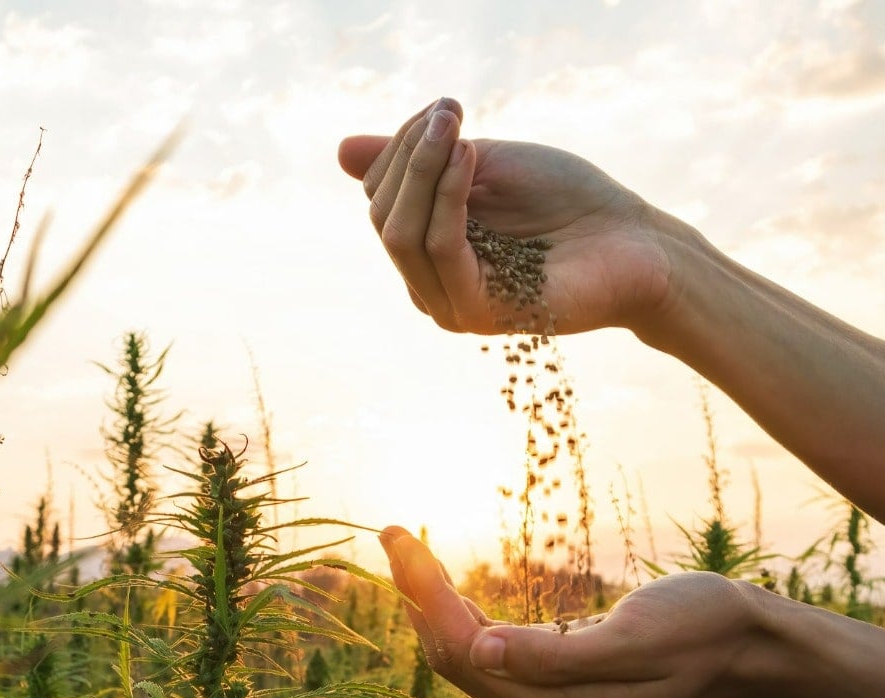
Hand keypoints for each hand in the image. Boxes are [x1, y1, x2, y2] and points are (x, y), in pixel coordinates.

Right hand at [339, 98, 671, 335]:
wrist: (634, 243)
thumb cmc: (568, 202)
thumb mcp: (483, 164)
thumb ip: (420, 161)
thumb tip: (341, 151)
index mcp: (428, 250)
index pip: (380, 196)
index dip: (402, 144)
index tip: (447, 108)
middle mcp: (430, 284)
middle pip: (382, 214)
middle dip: (409, 153)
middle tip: (453, 110)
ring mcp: (450, 304)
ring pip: (400, 232)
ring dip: (424, 168)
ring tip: (460, 128)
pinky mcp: (477, 312)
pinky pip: (440, 248)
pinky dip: (448, 196)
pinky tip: (471, 158)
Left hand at [378, 526, 766, 697]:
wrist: (747, 646)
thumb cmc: (702, 630)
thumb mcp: (636, 638)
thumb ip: (556, 655)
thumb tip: (480, 650)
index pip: (464, 653)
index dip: (424, 596)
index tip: (398, 538)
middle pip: (455, 657)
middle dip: (418, 595)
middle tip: (391, 533)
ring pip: (467, 655)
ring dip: (434, 603)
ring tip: (406, 547)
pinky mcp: (556, 686)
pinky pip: (492, 653)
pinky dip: (463, 616)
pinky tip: (447, 586)